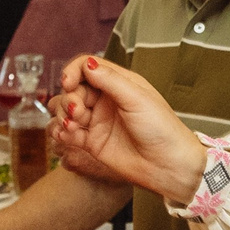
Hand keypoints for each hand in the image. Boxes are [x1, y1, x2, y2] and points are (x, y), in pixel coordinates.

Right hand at [55, 55, 205, 199]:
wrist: (167, 165)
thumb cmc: (161, 129)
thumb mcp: (137, 98)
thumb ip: (110, 80)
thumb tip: (87, 64)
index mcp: (119, 84)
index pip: (87, 67)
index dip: (73, 72)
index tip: (68, 83)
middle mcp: (105, 100)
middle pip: (74, 89)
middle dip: (69, 99)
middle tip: (77, 112)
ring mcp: (97, 121)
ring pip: (67, 110)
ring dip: (63, 115)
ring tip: (72, 127)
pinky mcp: (91, 142)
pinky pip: (68, 133)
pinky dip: (62, 133)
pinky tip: (66, 136)